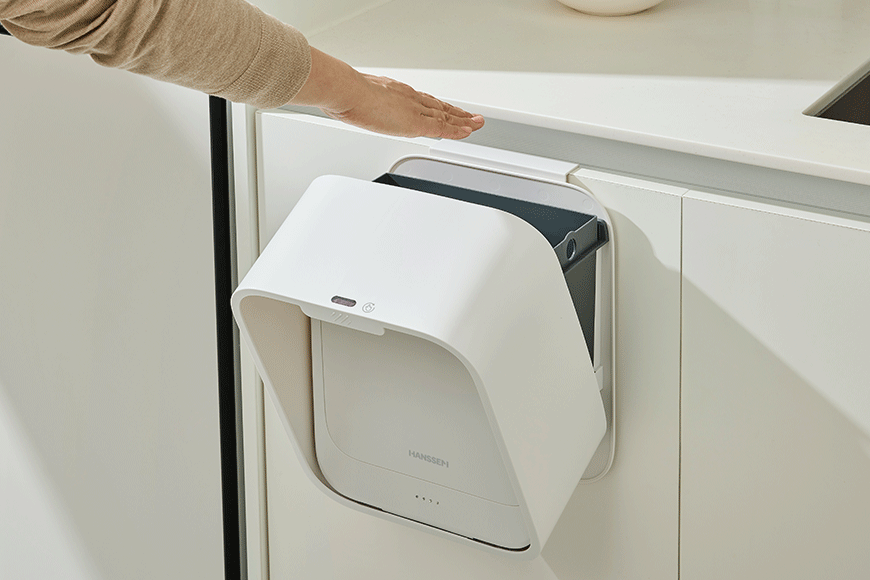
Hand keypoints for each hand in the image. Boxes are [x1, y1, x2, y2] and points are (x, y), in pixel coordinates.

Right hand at [290, 48, 483, 139]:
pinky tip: (467, 132)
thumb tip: (347, 107)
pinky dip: (456, 130)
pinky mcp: (415, 123)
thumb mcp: (355, 97)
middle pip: (439, 107)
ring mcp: (414, 110)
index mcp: (396, 93)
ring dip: (463, 120)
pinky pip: (442, 128)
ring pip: (446, 115)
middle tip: (472, 116)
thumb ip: (358, 103)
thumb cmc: (345, 93)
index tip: (447, 110)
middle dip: (457, 112)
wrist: (345, 90)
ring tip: (478, 124)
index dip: (437, 107)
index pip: (424, 101)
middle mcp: (409, 98)